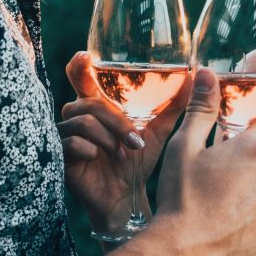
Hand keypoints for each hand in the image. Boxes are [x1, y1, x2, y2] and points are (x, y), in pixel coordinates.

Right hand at [60, 51, 192, 229]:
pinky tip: (102, 161)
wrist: (126, 198)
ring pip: (83, 121)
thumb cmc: (138, 161)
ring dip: (109, 138)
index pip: (81, 78)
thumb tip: (195, 76)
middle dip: (116, 121)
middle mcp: (77, 117)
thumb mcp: (158, 131)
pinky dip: (93, 150)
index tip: (86, 56)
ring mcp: (66, 136)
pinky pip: (72, 143)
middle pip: (91, 103)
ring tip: (123, 155)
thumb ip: (172, 105)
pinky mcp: (60, 156)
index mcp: (96, 106)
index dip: (79, 66)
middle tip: (136, 141)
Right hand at [155, 68, 255, 255]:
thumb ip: (202, 108)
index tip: (222, 154)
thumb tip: (207, 73)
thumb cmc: (182, 196)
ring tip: (223, 205)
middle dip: (249, 165)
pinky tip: (233, 223)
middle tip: (217, 182)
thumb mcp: (184, 146)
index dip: (241, 140)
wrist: (186, 252)